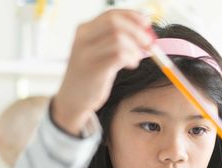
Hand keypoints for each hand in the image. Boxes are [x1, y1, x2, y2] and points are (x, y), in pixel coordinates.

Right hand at [53, 9, 152, 134]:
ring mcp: (86, 53)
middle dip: (137, 31)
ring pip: (118, 38)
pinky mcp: (93, 69)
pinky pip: (119, 55)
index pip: (111, 14)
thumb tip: (145, 31)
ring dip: (134, 48)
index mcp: (84, 30)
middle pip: (115, 23)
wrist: (72, 99)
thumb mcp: (98, 52)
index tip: (147, 24)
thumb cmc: (91, 75)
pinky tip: (131, 65)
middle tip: (149, 44)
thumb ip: (115, 40)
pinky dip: (131, 58)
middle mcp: (83, 38)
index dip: (132, 16)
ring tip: (135, 59)